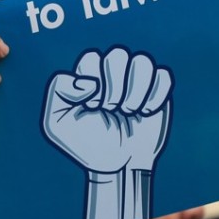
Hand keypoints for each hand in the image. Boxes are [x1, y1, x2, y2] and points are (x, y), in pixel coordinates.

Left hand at [43, 47, 171, 174]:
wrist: (114, 164)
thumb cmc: (83, 142)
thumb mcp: (55, 123)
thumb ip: (59, 91)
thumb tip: (90, 81)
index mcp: (87, 74)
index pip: (92, 58)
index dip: (94, 83)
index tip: (91, 107)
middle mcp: (111, 72)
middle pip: (118, 54)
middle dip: (114, 86)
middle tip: (111, 109)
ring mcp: (135, 80)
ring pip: (142, 61)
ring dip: (136, 90)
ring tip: (128, 111)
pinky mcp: (157, 92)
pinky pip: (163, 76)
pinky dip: (155, 96)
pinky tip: (144, 113)